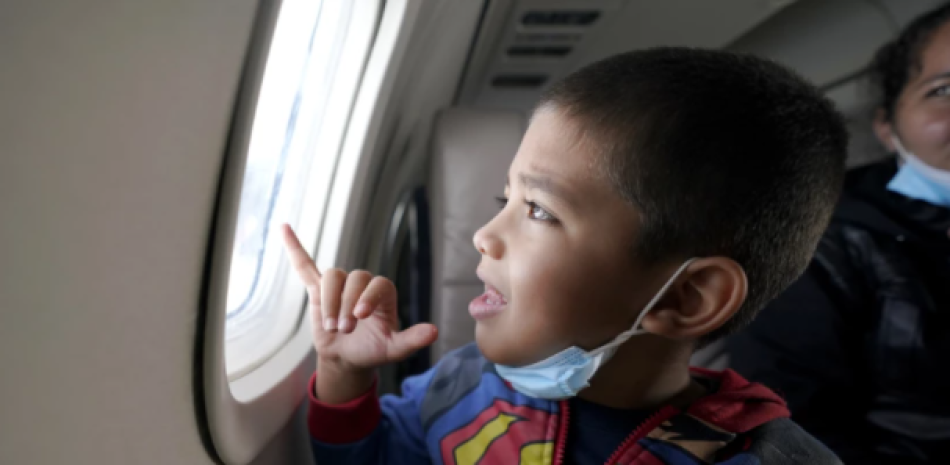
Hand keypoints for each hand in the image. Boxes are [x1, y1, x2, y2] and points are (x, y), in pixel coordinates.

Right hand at [281, 224, 438, 371]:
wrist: (347, 358)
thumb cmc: (372, 350)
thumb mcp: (393, 349)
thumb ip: (411, 340)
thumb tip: (434, 332)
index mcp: (383, 293)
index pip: (378, 283)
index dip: (367, 296)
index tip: (359, 316)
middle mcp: (363, 284)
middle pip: (353, 278)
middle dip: (346, 305)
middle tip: (344, 330)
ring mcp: (339, 286)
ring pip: (332, 277)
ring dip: (329, 302)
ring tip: (331, 326)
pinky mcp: (317, 290)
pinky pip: (305, 266)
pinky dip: (295, 248)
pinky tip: (285, 228)